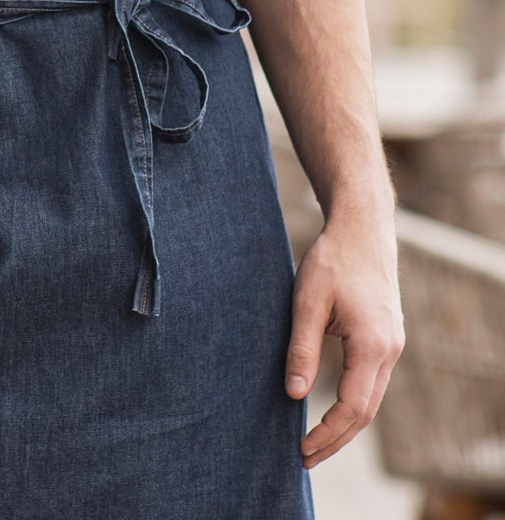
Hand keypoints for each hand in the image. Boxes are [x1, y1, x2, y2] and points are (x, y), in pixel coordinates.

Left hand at [284, 204, 405, 468]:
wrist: (362, 227)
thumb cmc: (332, 259)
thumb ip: (302, 348)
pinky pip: (373, 382)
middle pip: (365, 412)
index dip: (327, 434)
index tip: (301, 449)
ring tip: (316, 443)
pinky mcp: (388, 336)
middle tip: (305, 459)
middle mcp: (390, 350)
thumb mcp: (307, 301)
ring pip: (372, 399)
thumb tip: (293, 394)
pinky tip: (333, 409)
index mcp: (372, 345)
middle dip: (336, 440)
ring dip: (346, 425)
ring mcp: (393, 344)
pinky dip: (355, 403)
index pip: (352, 408)